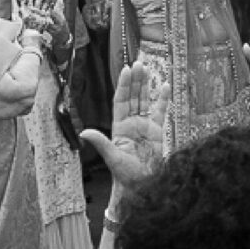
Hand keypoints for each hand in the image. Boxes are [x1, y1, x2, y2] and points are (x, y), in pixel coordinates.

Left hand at [81, 62, 165, 190]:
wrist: (142, 185)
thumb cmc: (125, 175)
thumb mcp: (112, 157)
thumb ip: (101, 142)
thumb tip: (84, 132)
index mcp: (119, 127)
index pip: (121, 101)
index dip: (124, 85)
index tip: (126, 70)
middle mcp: (131, 123)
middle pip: (133, 96)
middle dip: (135, 80)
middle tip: (139, 63)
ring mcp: (144, 126)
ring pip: (144, 100)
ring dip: (146, 85)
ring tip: (148, 69)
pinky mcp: (157, 131)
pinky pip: (160, 112)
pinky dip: (163, 99)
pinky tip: (165, 86)